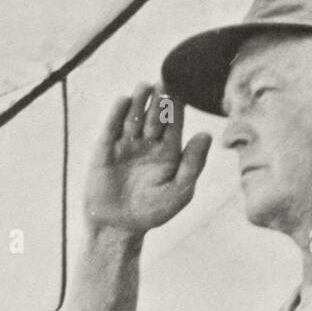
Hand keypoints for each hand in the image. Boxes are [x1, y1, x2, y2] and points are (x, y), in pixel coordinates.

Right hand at [85, 84, 211, 233]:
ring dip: (139, 100)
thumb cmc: (152, 212)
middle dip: (159, 99)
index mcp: (169, 151)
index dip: (176, 105)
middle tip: (163, 83)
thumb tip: (206, 134)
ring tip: (145, 87)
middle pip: (154, 113)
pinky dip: (117, 112)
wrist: (117, 227)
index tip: (180, 90)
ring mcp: (126, 144)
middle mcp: (148, 143)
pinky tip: (124, 100)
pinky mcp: (105, 148)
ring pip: (134, 115)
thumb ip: (193, 164)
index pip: (174, 121)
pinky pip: (111, 125)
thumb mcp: (179, 191)